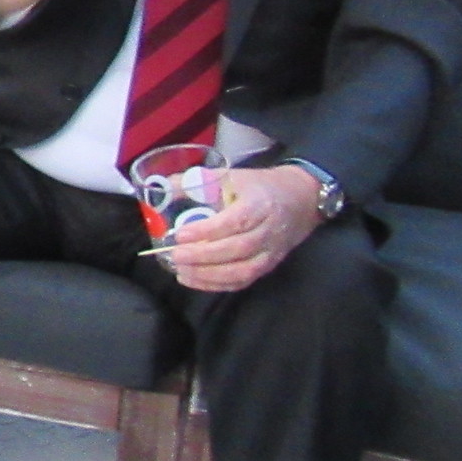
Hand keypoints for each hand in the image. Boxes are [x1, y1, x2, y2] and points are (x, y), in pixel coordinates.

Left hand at [165, 165, 320, 292]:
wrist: (301, 199)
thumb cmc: (259, 186)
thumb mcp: (230, 175)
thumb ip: (196, 182)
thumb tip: (161, 189)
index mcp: (260, 204)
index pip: (236, 221)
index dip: (207, 231)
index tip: (181, 234)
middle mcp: (269, 231)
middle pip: (238, 249)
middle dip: (203, 256)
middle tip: (175, 255)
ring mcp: (271, 252)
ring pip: (242, 271)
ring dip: (208, 275)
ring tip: (180, 270)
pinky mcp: (268, 266)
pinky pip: (243, 281)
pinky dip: (217, 285)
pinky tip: (193, 279)